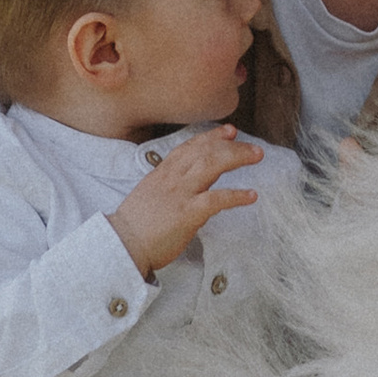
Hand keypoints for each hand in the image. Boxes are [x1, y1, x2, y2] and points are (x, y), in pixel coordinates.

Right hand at [108, 130, 263, 279]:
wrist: (120, 244)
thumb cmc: (134, 227)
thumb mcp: (148, 196)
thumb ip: (168, 188)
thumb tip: (186, 189)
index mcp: (162, 174)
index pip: (189, 147)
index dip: (210, 137)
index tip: (228, 131)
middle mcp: (172, 179)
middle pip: (205, 151)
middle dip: (231, 145)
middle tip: (252, 146)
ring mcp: (180, 194)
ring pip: (212, 165)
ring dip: (237, 158)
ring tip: (257, 157)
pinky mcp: (188, 214)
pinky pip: (217, 199)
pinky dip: (236, 196)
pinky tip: (251, 195)